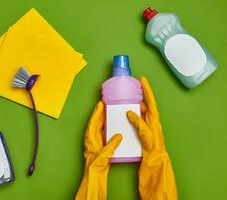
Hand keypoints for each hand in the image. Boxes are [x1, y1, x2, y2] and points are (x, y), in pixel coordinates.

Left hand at [76, 101, 121, 199]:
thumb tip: (119, 136)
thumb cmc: (95, 166)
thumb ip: (112, 144)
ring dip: (104, 120)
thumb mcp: (105, 154)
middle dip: (100, 113)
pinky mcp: (100, 145)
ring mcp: (95, 141)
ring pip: (99, 127)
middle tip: (106, 105)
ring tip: (110, 112)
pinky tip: (113, 126)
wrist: (94, 175)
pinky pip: (103, 132)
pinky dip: (107, 127)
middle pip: (96, 122)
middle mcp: (91, 137)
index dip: (96, 112)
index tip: (100, 104)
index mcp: (90, 137)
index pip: (93, 121)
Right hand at [127, 77, 177, 199]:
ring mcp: (146, 126)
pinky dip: (130, 116)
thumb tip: (130, 112)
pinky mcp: (142, 132)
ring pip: (139, 112)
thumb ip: (139, 122)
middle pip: (144, 105)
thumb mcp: (146, 133)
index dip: (147, 89)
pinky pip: (135, 120)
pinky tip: (123, 117)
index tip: (142, 79)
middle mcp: (151, 121)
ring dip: (133, 106)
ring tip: (124, 102)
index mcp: (154, 119)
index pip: (151, 100)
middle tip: (130, 90)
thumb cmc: (153, 149)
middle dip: (138, 96)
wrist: (155, 162)